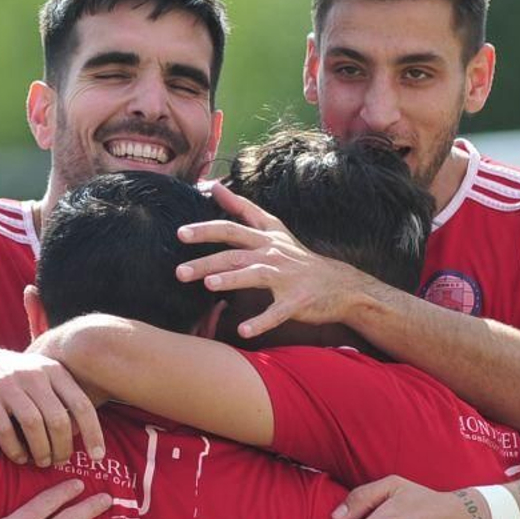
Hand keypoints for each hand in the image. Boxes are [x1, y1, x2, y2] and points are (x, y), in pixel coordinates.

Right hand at [0, 347, 103, 467]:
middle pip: (58, 419)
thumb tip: (84, 434)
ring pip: (33, 424)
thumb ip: (64, 401)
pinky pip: (4, 429)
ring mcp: (8, 384)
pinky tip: (19, 458)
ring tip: (42, 462)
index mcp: (54, 371)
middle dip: (63, 447)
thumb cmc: (18, 382)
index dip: (93, 434)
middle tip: (60, 461)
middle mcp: (34, 374)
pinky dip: (14, 449)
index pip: (82, 405)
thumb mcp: (44, 380)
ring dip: (40, 450)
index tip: (98, 457)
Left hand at [175, 183, 374, 338]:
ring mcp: (287, 276)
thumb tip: (214, 187)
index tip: (180, 233)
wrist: (340, 284)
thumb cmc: (298, 257)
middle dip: (207, 259)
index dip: (206, 229)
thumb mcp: (273, 229)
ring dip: (232, 279)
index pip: (232, 227)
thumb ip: (242, 209)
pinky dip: (261, 321)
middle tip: (179, 272)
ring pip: (256, 275)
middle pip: (236, 252)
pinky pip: (277, 311)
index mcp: (266, 237)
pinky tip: (243, 331)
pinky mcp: (298, 300)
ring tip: (209, 285)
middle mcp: (274, 253)